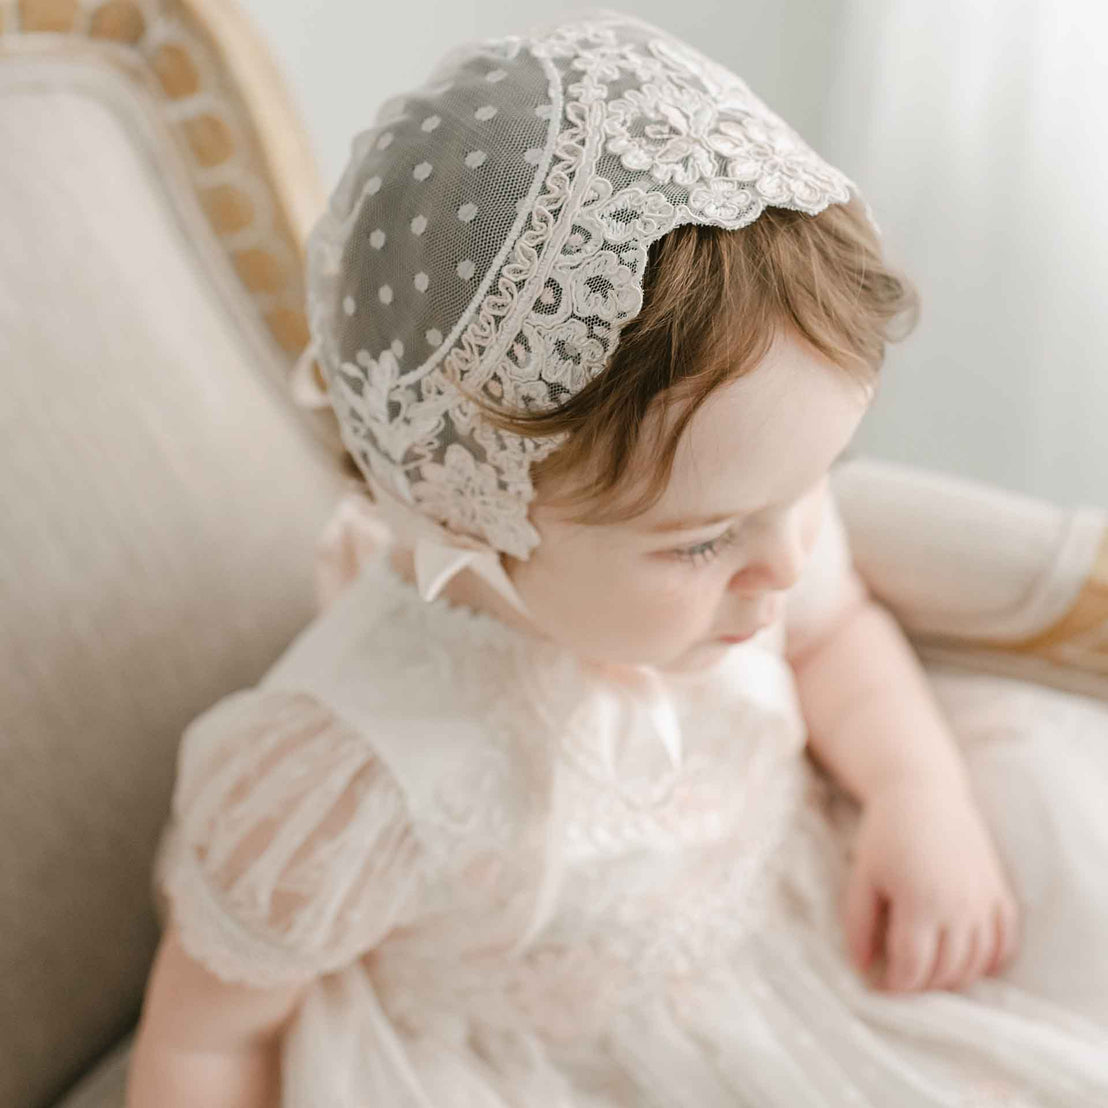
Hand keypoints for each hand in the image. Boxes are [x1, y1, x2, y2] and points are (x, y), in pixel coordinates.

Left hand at [841, 777, 1019, 992]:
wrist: (924, 792)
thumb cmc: (885, 833)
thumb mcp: (861, 876)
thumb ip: (858, 924)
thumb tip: (861, 967)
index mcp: (920, 902)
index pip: (913, 968)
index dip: (895, 987)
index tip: (879, 988)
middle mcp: (959, 907)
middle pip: (946, 972)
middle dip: (921, 987)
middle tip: (901, 982)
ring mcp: (985, 901)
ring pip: (976, 965)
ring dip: (952, 979)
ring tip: (927, 974)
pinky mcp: (1000, 893)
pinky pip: (1005, 944)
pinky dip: (989, 962)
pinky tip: (967, 963)